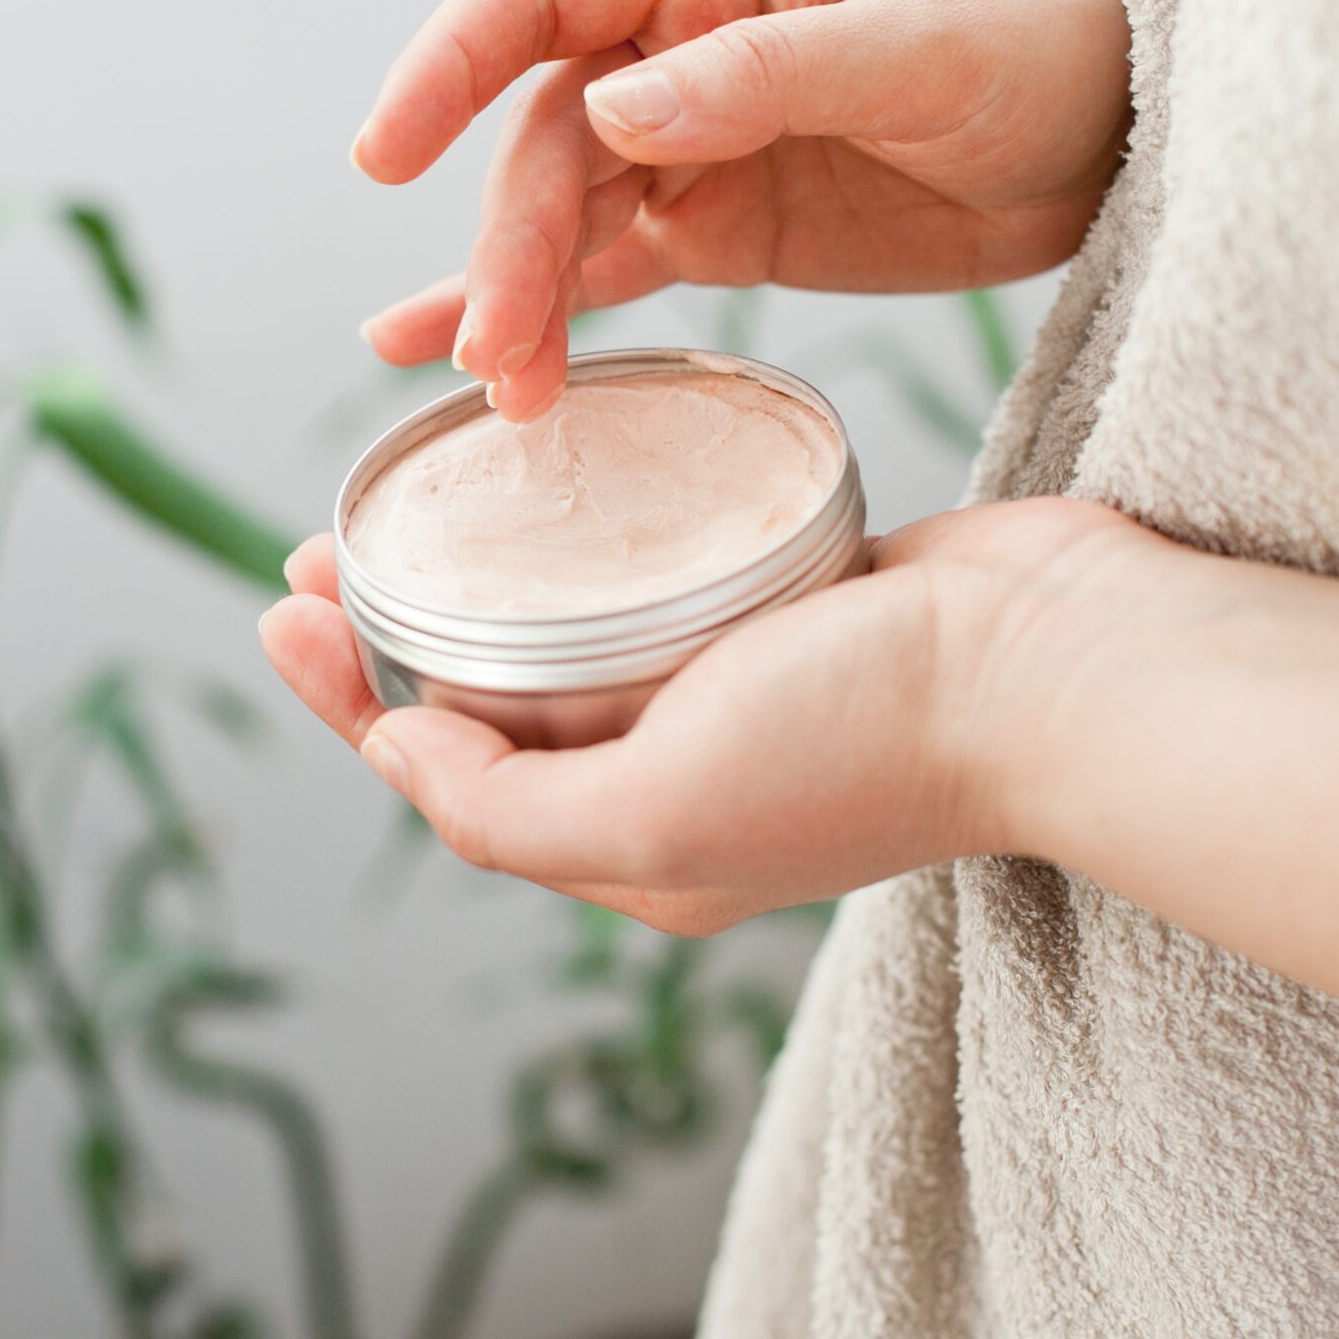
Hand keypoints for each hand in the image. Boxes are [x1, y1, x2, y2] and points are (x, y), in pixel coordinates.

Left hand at [259, 498, 1143, 930]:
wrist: (1057, 661)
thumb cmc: (871, 741)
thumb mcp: (657, 813)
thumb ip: (510, 807)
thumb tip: (397, 754)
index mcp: (637, 853)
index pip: (450, 782)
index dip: (352, 702)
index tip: (282, 607)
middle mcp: (676, 782)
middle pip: (497, 708)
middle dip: (396, 636)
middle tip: (315, 549)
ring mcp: (737, 695)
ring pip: (571, 639)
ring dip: (482, 581)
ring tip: (409, 511)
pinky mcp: (791, 609)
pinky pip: (657, 580)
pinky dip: (588, 545)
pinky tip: (552, 486)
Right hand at [353, 0, 1130, 418]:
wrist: (1124, 139)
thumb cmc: (1039, 43)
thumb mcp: (923, 46)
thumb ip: (770, 74)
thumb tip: (619, 114)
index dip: (448, 64)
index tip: (385, 152)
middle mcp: (675, 45)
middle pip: (542, 137)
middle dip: (507, 242)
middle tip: (499, 354)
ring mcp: (689, 143)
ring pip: (561, 219)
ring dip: (521, 301)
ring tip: (507, 397)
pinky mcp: (717, 230)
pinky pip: (606, 274)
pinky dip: (546, 317)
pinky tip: (480, 368)